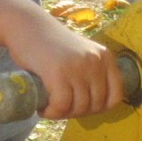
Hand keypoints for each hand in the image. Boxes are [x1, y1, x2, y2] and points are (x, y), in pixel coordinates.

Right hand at [0, 0, 124, 118]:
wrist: (26, 26)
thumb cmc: (51, 45)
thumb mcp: (81, 55)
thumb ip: (91, 73)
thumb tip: (95, 106)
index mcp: (105, 57)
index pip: (115, 96)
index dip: (99, 109)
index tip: (81, 107)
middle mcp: (96, 61)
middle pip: (96, 105)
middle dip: (77, 112)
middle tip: (60, 107)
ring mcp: (78, 66)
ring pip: (79, 108)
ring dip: (63, 114)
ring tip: (50, 107)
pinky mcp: (58, 73)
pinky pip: (61, 105)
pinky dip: (52, 113)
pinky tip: (43, 108)